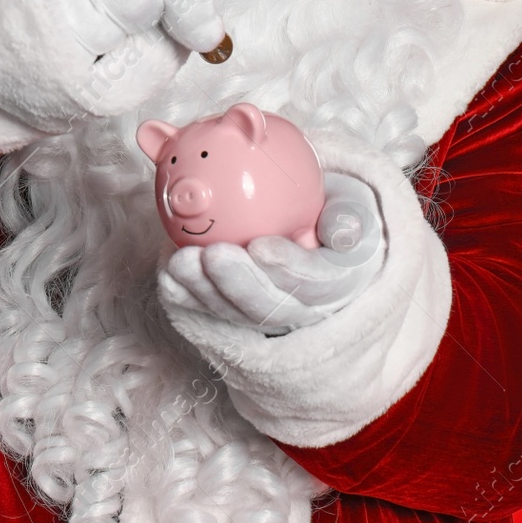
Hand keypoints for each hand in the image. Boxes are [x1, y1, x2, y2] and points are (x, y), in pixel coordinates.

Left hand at [158, 172, 384, 334]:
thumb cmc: (331, 213)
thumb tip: (340, 229)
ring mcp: (266, 314)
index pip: (315, 283)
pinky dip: (186, 295)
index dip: (287, 268)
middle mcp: (303, 310)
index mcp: (338, 284)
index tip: (259, 245)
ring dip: (204, 291)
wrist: (317, 234)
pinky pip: (208, 309)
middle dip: (237, 285)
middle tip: (210, 256)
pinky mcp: (235, 312)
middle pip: (269, 308)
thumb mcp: (354, 207)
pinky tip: (168, 274)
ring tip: (181, 263)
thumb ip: (348, 216)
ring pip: (234, 313)